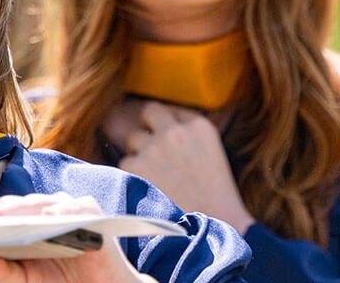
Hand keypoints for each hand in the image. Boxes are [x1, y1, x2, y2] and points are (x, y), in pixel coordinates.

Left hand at [0, 193, 154, 282]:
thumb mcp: (27, 282)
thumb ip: (3, 273)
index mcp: (21, 222)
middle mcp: (41, 209)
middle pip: (5, 207)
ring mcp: (66, 209)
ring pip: (35, 205)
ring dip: (12, 211)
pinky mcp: (92, 215)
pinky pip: (74, 211)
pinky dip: (60, 212)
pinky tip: (45, 217)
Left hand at [109, 101, 255, 232]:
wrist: (212, 230)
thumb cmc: (215, 199)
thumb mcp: (213, 155)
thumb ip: (190, 135)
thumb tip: (165, 126)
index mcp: (200, 126)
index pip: (172, 109)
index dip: (165, 123)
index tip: (164, 134)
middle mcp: (175, 131)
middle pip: (150, 112)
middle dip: (148, 127)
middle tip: (151, 148)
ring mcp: (153, 147)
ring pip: (134, 139)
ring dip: (139, 154)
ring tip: (155, 179)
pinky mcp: (135, 167)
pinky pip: (124, 163)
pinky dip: (131, 176)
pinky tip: (148, 191)